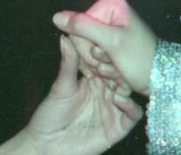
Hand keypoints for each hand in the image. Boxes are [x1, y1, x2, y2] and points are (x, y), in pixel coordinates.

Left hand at [25, 35, 141, 154]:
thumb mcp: (60, 87)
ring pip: (128, 92)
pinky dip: (130, 105)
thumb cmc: (51, 115)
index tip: (101, 44)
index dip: (104, 53)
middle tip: (110, 60)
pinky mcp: (118, 127)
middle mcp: (105, 92)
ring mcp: (113, 109)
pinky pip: (132, 115)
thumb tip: (65, 36)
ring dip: (124, 84)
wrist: (48, 145)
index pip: (104, 62)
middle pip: (118, 75)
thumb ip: (68, 63)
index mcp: (92, 79)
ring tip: (114, 78)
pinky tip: (118, 98)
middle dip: (116, 67)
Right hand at [53, 0, 156, 95]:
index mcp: (110, 4)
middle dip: (95, 57)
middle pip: (81, 37)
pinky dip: (104, 69)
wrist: (163, 80)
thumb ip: (83, 27)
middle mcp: (109, 12)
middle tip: (113, 63)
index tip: (107, 54)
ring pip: (86, 50)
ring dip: (100, 66)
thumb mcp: (111, 42)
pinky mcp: (111, 44)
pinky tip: (118, 74)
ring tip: (119, 70)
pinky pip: (94, 56)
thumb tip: (56, 17)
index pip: (78, 24)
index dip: (88, 45)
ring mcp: (110, 29)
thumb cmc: (142, 59)